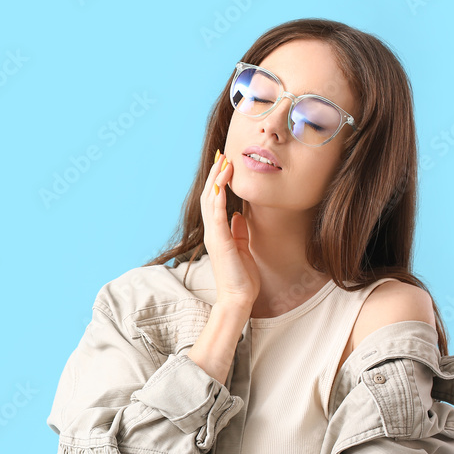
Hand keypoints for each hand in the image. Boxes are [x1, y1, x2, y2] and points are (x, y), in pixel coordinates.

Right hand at [200, 150, 259, 310]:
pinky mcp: (220, 240)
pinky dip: (219, 195)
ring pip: (211, 200)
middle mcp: (212, 231)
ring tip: (223, 162)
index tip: (225, 165)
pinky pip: (217, 213)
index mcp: (217, 233)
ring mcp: (214, 235)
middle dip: (215, 174)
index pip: (214, 201)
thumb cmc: (241, 277)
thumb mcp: (243, 248)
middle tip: (222, 155)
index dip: (218, 182)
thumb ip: (239, 231)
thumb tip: (238, 215)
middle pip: (210, 196)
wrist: (238, 298)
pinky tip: (223, 182)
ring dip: (217, 180)